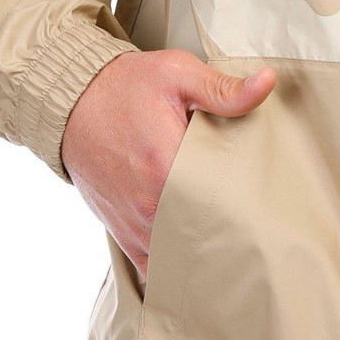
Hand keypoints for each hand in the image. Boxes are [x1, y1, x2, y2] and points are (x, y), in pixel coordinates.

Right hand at [61, 48, 276, 277]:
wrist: (72, 102)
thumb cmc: (126, 86)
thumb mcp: (177, 74)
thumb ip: (223, 89)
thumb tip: (267, 83)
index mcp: (166, 165)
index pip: (222, 199)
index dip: (249, 199)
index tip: (268, 195)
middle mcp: (149, 203)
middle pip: (205, 233)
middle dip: (233, 228)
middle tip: (258, 219)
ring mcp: (133, 222)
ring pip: (181, 256)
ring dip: (206, 250)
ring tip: (234, 238)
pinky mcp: (122, 231)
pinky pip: (154, 265)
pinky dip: (176, 264)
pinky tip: (200, 257)